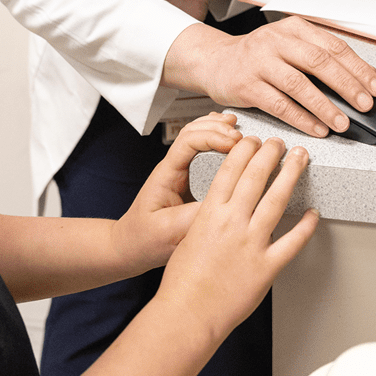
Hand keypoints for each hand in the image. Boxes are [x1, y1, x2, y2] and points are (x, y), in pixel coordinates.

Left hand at [114, 113, 242, 272]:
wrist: (132, 246)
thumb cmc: (145, 239)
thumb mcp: (168, 232)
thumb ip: (192, 218)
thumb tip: (222, 205)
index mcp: (166, 175)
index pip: (187, 142)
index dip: (212, 137)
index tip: (233, 144)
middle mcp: (175, 168)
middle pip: (194, 132)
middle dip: (219, 129)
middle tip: (242, 137)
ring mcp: (183, 172)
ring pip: (199, 137)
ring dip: (219, 129)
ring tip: (238, 128)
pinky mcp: (192, 180)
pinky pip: (205, 152)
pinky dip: (218, 140)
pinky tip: (230, 138)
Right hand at [152, 136, 318, 338]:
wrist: (186, 313)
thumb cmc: (182, 282)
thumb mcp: (188, 236)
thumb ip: (207, 219)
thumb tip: (220, 207)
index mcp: (209, 213)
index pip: (231, 168)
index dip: (245, 149)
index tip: (253, 140)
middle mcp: (231, 223)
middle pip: (256, 176)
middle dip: (270, 152)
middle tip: (279, 142)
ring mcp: (251, 243)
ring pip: (277, 199)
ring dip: (291, 174)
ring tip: (300, 159)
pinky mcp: (266, 266)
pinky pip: (293, 242)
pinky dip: (306, 226)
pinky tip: (313, 214)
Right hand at [162, 16, 375, 137]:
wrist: (214, 61)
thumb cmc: (258, 57)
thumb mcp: (289, 46)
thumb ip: (320, 58)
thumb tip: (361, 79)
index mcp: (294, 29)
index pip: (334, 46)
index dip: (359, 68)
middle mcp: (276, 41)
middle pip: (319, 62)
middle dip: (347, 86)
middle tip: (365, 105)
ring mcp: (260, 62)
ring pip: (299, 85)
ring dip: (325, 106)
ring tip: (342, 123)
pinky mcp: (246, 85)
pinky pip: (278, 105)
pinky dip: (301, 118)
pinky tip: (316, 128)